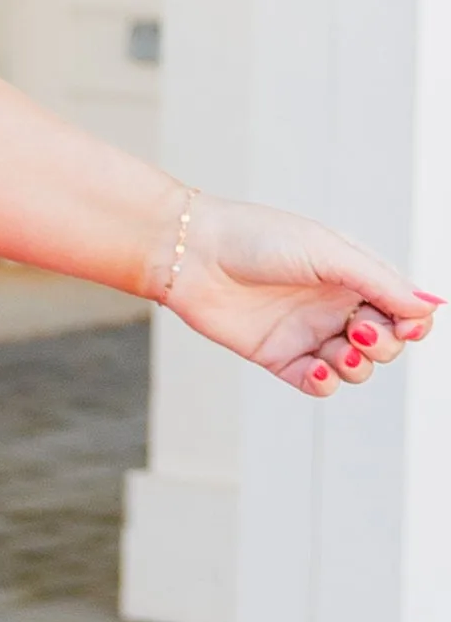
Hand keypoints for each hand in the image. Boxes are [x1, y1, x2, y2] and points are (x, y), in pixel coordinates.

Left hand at [164, 192, 438, 396]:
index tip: (407, 327)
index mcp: (354, 275)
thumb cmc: (258, 239)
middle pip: (385, 343)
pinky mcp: (278, 356)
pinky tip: (318, 367)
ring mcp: (308, 332)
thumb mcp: (328, 253)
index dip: (414, 324)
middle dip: (383, 345)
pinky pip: (316, 382)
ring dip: (358, 366)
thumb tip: (431, 307)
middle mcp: (335, 305)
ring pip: (356, 367)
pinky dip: (325, 381)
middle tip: (357, 330)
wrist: (193, 253)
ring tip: (340, 350)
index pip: (403, 309)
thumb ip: (380, 282)